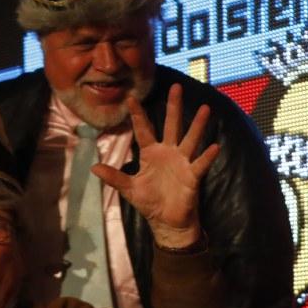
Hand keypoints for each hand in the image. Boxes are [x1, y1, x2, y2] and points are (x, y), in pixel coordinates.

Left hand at [91, 84, 218, 249]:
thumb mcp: (129, 189)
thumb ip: (114, 177)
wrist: (166, 221)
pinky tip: (214, 147)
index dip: (138, 115)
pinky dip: (207, 156)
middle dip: (173, 106)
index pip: (143, 130)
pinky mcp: (192, 176)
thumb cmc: (150, 202)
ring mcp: (182, 162)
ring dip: (198, 125)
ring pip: (190, 139)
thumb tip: (93, 168)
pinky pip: (200, 164)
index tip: (131, 98)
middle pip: (171, 125)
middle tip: (176, 86)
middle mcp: (168, 153)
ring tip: (206, 108)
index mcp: (151, 154)